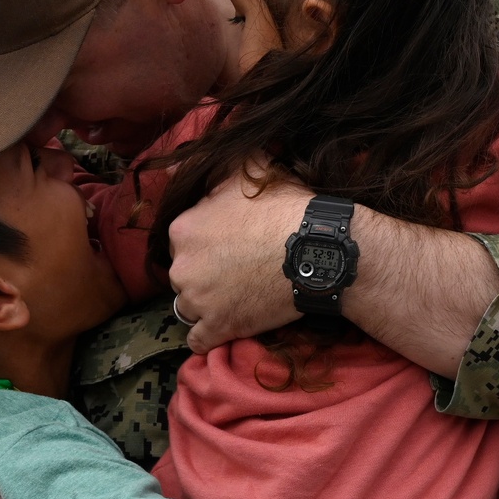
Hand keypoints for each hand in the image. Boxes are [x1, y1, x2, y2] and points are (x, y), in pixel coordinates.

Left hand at [167, 165, 498, 375]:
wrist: (318, 249)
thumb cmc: (288, 206)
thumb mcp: (252, 170)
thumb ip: (220, 166)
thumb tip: (192, 158)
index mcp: (182, 228)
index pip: (182, 240)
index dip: (206, 242)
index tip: (228, 244)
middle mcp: (181, 266)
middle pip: (184, 274)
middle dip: (204, 273)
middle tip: (237, 270)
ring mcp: (198, 301)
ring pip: (189, 306)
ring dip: (207, 304)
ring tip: (237, 296)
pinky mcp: (218, 329)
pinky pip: (199, 341)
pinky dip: (210, 336)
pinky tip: (227, 327)